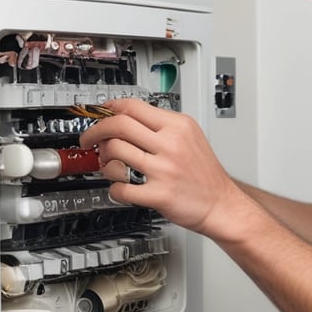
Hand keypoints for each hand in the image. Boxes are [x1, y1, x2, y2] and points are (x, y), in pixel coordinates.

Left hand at [77, 98, 240, 235]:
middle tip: (89, 139)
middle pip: (119, 126)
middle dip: (95, 131)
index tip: (101, 114)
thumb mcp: (190, 137)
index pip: (134, 107)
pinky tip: (121, 187)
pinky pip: (121, 188)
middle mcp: (171, 145)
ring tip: (108, 164)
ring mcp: (164, 170)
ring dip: (103, 160)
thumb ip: (162, 125)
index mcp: (178, 127)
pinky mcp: (159, 195)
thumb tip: (126, 117)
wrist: (222, 204)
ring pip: (115, 154)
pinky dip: (114, 188)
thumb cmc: (205, 175)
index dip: (109, 109)